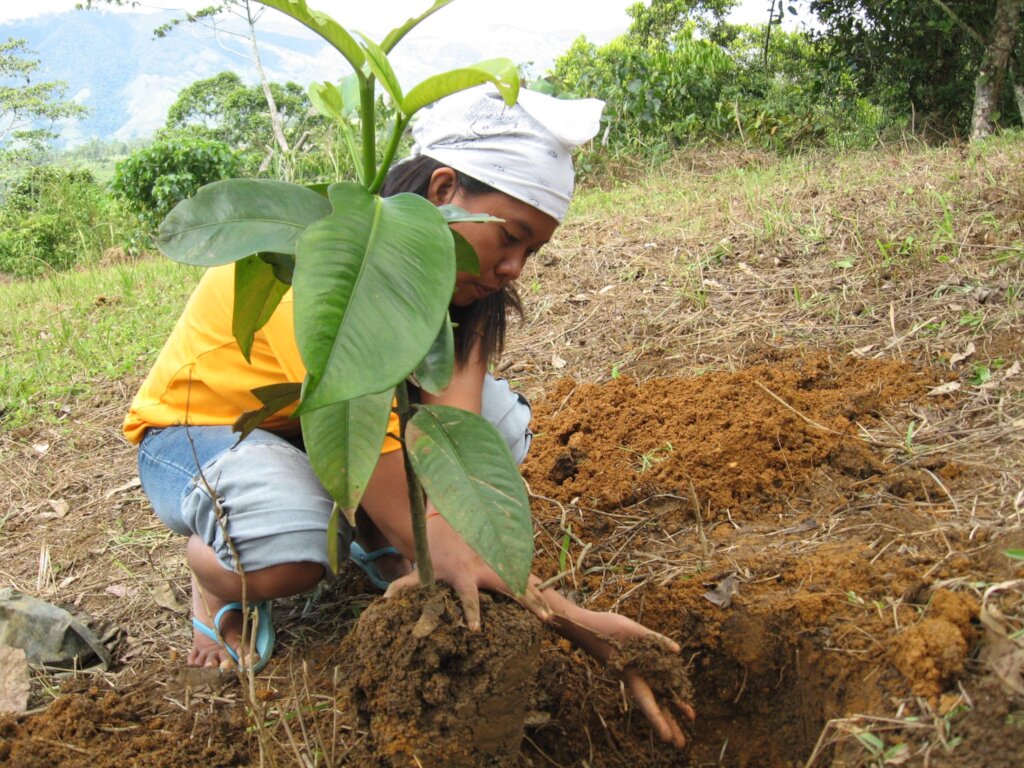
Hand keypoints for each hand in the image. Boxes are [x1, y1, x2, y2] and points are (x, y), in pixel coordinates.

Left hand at [384, 511, 551, 629]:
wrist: (453, 518)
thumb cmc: (437, 551)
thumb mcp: (422, 568)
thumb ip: (404, 585)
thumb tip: (384, 600)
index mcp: (464, 575)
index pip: (468, 597)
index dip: (471, 612)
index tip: (476, 629)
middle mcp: (485, 569)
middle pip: (509, 588)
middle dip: (527, 601)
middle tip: (543, 617)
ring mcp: (497, 564)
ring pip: (522, 581)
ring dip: (538, 598)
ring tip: (552, 616)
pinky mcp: (504, 563)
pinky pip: (524, 578)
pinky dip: (538, 591)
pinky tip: (551, 605)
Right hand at [547, 605, 695, 747]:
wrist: (586, 626)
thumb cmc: (604, 627)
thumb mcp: (631, 629)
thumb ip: (654, 640)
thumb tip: (677, 651)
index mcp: (631, 674)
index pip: (646, 702)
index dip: (657, 720)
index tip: (666, 738)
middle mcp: (634, 678)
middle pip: (653, 705)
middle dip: (667, 723)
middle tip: (681, 744)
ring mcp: (635, 672)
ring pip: (656, 694)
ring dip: (670, 709)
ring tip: (688, 719)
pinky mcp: (636, 665)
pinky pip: (654, 680)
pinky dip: (666, 689)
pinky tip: (676, 692)